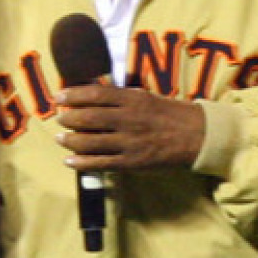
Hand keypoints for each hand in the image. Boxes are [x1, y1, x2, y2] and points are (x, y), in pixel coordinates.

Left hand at [54, 85, 205, 171]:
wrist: (197, 136)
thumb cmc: (170, 114)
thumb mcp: (146, 97)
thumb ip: (121, 97)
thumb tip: (93, 96)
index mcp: (133, 100)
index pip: (96, 94)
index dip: (74, 95)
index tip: (60, 97)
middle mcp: (129, 120)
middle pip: (89, 118)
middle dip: (68, 118)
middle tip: (59, 118)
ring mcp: (130, 143)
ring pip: (91, 142)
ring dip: (70, 140)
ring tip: (60, 138)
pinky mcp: (133, 162)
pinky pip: (101, 163)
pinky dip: (82, 163)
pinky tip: (70, 161)